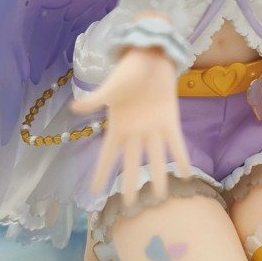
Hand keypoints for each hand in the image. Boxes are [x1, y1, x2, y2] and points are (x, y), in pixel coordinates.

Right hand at [68, 46, 193, 207]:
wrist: (150, 55)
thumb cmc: (127, 71)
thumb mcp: (111, 87)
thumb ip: (96, 99)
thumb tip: (75, 107)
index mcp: (117, 127)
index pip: (107, 156)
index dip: (100, 173)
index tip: (93, 192)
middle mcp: (135, 132)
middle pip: (132, 164)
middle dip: (131, 184)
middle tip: (130, 205)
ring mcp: (153, 128)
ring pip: (155, 158)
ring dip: (158, 176)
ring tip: (161, 196)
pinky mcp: (170, 120)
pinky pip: (176, 143)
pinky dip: (181, 157)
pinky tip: (186, 172)